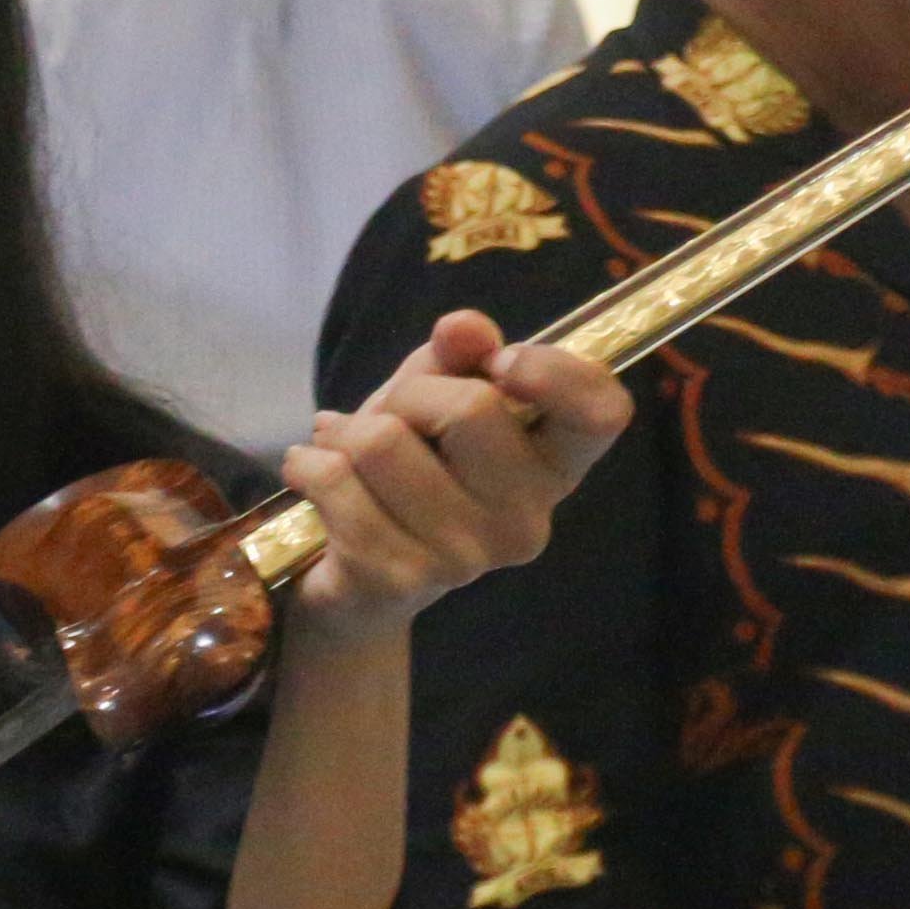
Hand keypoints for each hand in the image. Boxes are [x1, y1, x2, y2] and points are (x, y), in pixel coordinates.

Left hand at [272, 309, 630, 659]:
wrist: (353, 580)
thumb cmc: (410, 470)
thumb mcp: (435, 397)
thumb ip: (456, 356)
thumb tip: (463, 329)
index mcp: (553, 469)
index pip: (601, 412)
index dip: (555, 371)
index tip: (501, 362)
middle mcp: (527, 521)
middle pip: (472, 405)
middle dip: (409, 393)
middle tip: (395, 420)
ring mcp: (466, 558)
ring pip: (384, 440)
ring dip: (347, 434)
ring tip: (347, 456)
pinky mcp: (399, 579)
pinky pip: (336, 481)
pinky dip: (308, 464)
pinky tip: (314, 476)